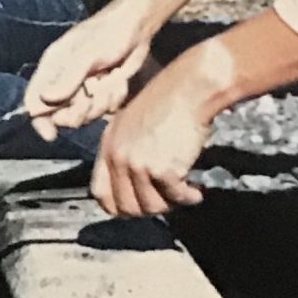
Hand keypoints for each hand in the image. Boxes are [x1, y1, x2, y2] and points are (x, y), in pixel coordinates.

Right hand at [24, 0, 152, 139]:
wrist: (137, 26)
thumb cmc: (108, 33)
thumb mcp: (87, 55)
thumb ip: (68, 78)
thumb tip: (45, 100)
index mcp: (53, 67)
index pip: (35, 100)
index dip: (39, 120)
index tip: (51, 134)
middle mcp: (66, 80)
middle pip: (62, 115)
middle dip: (79, 111)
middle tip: (92, 96)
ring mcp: (85, 88)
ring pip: (86, 115)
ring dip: (100, 103)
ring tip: (109, 80)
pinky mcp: (104, 92)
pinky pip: (106, 110)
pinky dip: (114, 97)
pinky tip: (119, 78)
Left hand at [91, 75, 211, 217]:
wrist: (190, 88)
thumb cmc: (170, 99)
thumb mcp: (133, 121)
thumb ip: (126, 150)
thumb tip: (132, 185)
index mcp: (109, 144)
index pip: (100, 193)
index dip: (119, 206)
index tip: (137, 207)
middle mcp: (118, 156)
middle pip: (126, 207)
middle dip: (149, 208)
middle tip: (166, 200)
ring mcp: (138, 165)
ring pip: (151, 207)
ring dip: (171, 204)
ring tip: (184, 192)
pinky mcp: (161, 170)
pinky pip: (176, 198)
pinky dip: (189, 198)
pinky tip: (197, 190)